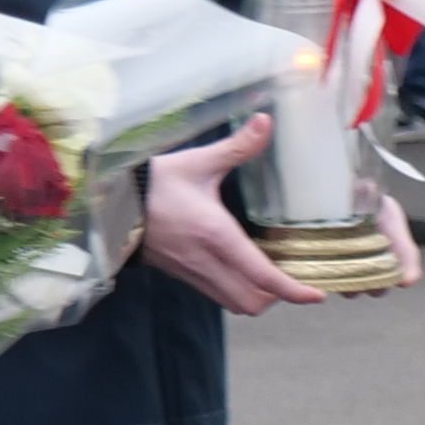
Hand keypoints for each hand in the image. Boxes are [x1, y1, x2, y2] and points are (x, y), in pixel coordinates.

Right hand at [139, 118, 328, 312]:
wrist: (107, 201)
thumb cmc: (154, 183)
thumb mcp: (197, 162)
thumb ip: (237, 147)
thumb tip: (267, 122)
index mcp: (216, 236)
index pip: (262, 275)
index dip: (293, 290)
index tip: (316, 294)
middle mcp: (205, 262)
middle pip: (251, 303)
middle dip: (277, 297)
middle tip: (291, 275)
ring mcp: (190, 272)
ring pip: (233, 303)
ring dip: (256, 296)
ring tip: (268, 273)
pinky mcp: (179, 274)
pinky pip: (216, 294)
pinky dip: (236, 289)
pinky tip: (240, 266)